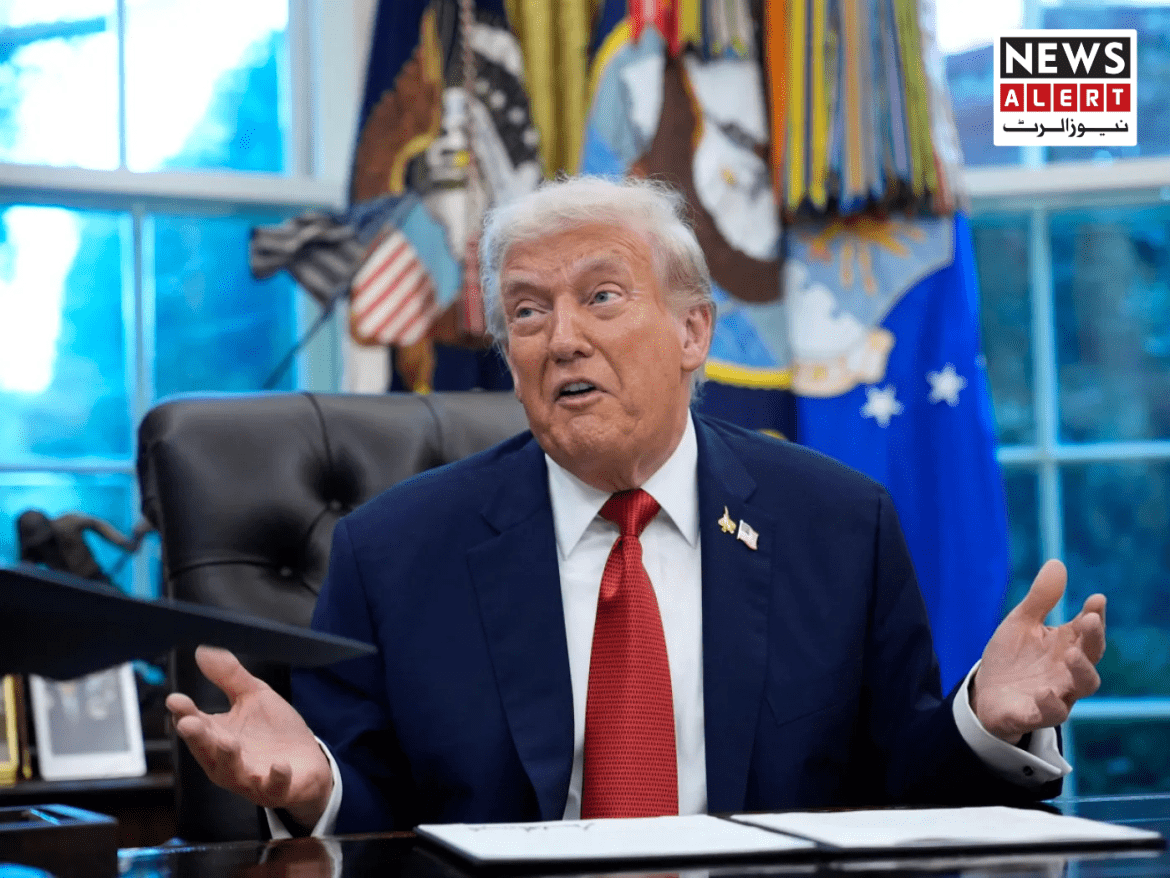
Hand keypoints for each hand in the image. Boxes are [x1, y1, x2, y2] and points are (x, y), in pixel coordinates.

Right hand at [165, 646, 332, 827]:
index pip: (195, 725)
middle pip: (208, 750)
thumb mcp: (254, 697)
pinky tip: (279, 766)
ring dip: (229, 758)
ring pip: (233, 772)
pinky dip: (275, 777)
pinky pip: (273, 786)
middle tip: (188, 723)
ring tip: (229, 743)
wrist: (307, 765)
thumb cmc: (273, 732)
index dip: (185, 713)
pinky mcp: (277, 789)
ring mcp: (251, 777)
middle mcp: (228, 761)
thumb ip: (229, 677)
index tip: (175, 700)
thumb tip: (202, 650)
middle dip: (198, 738)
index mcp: (218, 737)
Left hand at [971, 559, 1105, 743]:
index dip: (1094, 616)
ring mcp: (1056, 693)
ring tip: (1069, 654)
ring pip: (1082, 686)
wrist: (985, 693)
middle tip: (1088, 620)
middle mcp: (1068, 671)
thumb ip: (1040, 599)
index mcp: (1066, 645)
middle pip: (1091, 657)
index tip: (1096, 599)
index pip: (1088, 630)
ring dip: (1080, 671)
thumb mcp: (1021, 623)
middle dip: (1093, 639)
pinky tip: (1043, 691)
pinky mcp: (1035, 714)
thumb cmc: (1012, 657)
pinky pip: (1050, 713)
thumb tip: (1057, 563)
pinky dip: (1049, 704)